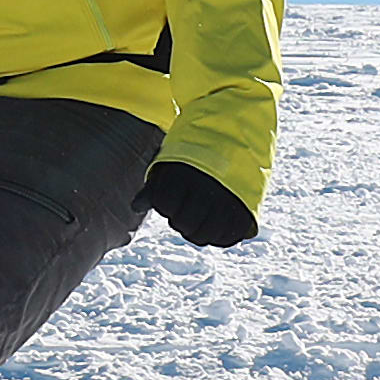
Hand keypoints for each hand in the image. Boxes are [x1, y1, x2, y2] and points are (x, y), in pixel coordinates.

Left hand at [138, 161, 258, 248]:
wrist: (238, 140)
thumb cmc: (197, 156)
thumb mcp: (172, 163)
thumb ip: (153, 186)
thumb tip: (135, 207)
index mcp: (187, 173)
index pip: (164, 202)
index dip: (165, 205)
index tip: (171, 200)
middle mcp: (207, 189)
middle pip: (184, 223)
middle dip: (180, 222)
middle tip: (185, 213)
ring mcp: (228, 203)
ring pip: (204, 236)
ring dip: (197, 232)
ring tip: (198, 221)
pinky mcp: (244, 214)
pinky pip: (227, 239)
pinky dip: (218, 238)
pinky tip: (214, 227)